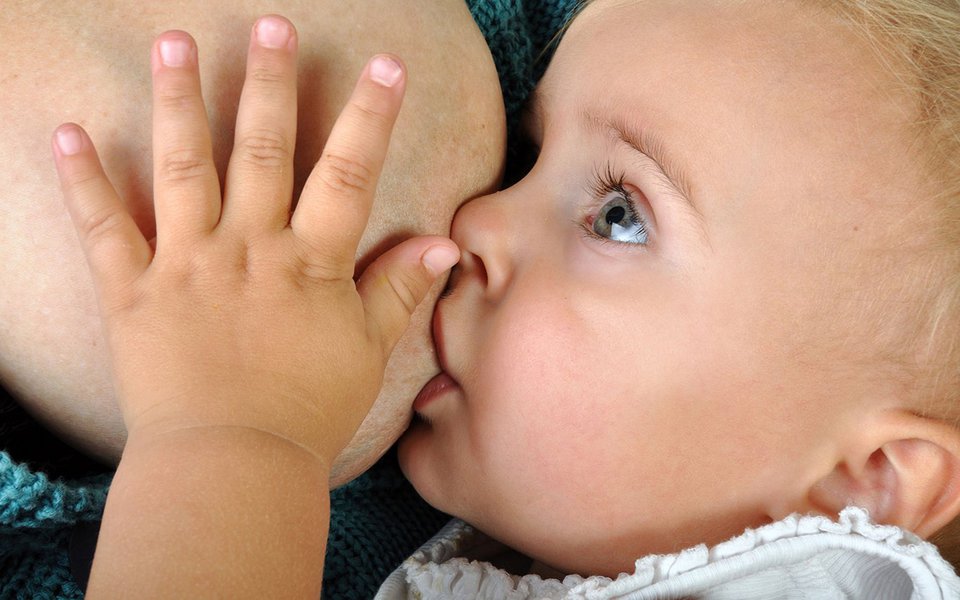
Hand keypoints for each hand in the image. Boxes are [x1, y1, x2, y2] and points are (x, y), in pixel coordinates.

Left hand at [51, 16, 459, 466]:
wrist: (232, 465)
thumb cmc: (306, 412)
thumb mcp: (368, 352)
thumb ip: (401, 291)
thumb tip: (445, 245)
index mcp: (309, 262)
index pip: (348, 173)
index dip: (370, 116)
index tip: (385, 65)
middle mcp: (248, 248)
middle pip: (261, 149)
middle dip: (267, 82)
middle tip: (268, 23)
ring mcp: (186, 264)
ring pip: (182, 168)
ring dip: (177, 101)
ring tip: (172, 41)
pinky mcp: (133, 292)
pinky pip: (104, 228)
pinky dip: (82, 180)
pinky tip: (67, 131)